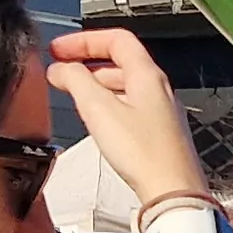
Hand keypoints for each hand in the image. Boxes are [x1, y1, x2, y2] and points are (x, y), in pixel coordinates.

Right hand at [45, 28, 210, 204]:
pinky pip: (131, 107)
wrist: (173, 192)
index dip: (83, 40)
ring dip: (96, 83)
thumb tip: (61, 68)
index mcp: (148, 76)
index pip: (116, 39)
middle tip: (61, 69)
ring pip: (125, 85)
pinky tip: (96, 118)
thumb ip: (76, 81)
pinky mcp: (159, 134)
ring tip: (73, 92)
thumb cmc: (144, 153)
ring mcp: (162, 112)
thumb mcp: (99, 109)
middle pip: (120, 61)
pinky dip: (108, 103)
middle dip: (86, 61)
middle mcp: (159, 90)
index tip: (59, 48)